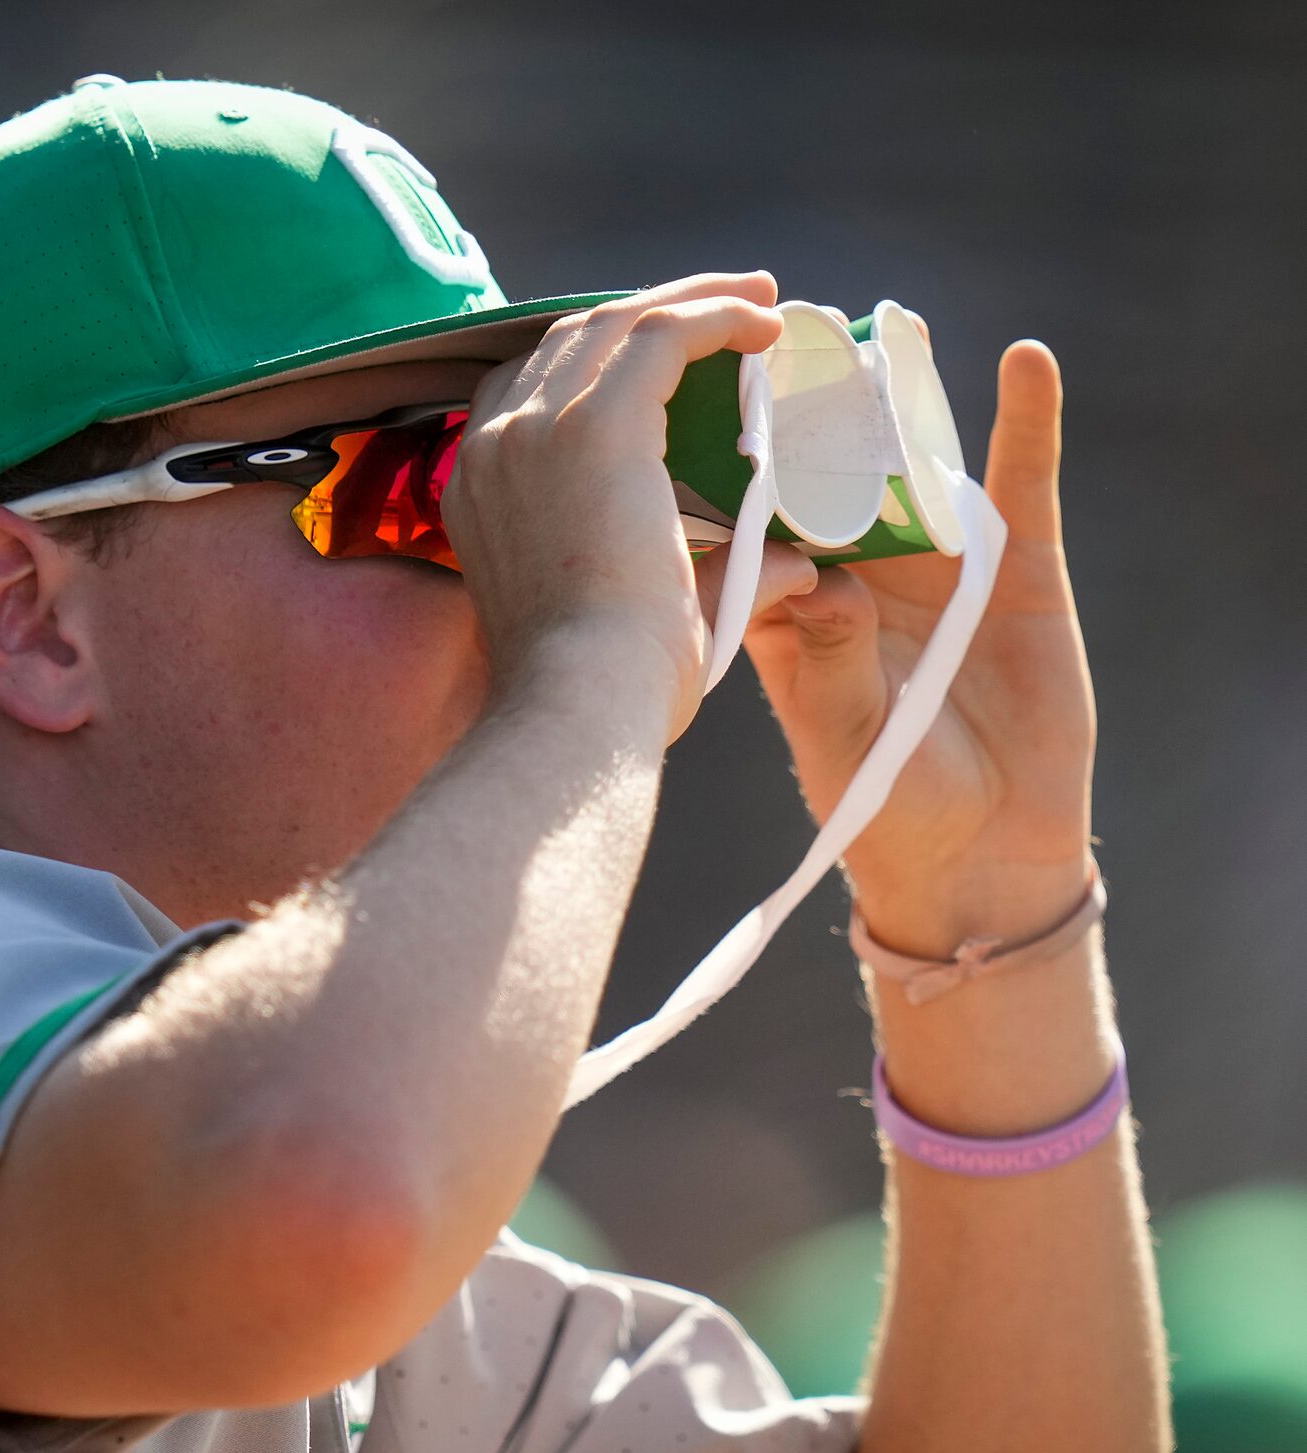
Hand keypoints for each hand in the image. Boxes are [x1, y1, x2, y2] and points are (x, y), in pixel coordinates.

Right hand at [450, 272, 784, 739]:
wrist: (580, 704)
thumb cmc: (606, 690)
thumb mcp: (637, 616)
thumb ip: (712, 574)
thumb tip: (797, 565)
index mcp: (477, 490)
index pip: (524, 388)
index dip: (596, 359)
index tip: (666, 362)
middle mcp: (490, 447)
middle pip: (568, 339)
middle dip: (649, 314)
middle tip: (724, 309)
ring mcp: (533, 430)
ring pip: (614, 323)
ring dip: (691, 301)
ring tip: (756, 301)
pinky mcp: (594, 425)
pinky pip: (662, 336)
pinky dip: (716, 317)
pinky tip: (765, 324)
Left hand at [740, 341, 1094, 955]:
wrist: (974, 848)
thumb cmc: (883, 802)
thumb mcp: (839, 730)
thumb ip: (826, 659)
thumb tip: (818, 584)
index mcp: (790, 600)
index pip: (753, 511)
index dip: (730, 455)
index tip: (703, 393)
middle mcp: (857, 564)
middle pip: (829, 463)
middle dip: (809, 402)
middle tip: (785, 331)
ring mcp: (937, 558)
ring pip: (915, 456)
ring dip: (903, 393)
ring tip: (887, 326)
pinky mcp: (1016, 565)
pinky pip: (1021, 479)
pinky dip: (1027, 420)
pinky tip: (1027, 364)